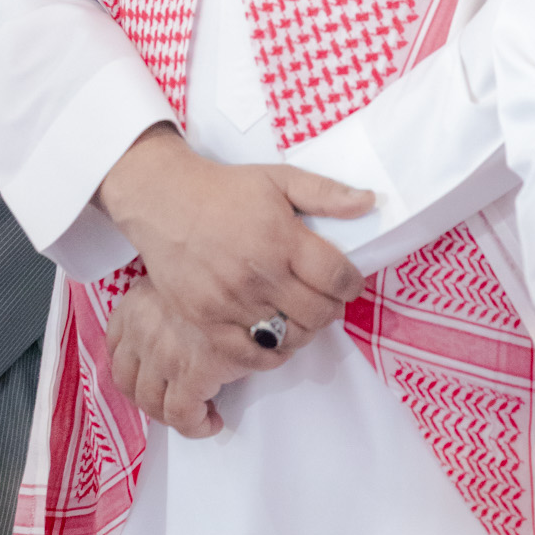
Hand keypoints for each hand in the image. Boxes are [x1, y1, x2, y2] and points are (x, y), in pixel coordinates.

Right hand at [96, 125, 373, 338]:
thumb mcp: (279, 178)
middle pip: (318, 313)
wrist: (165, 201)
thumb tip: (370, 203)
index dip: (352, 284)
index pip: (337, 277)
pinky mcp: (206, 320)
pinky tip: (275, 339)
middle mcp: (260, 274)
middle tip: (326, 300)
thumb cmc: (225, 190)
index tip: (349, 282)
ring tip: (301, 316)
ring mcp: (231, 302)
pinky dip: (270, 354)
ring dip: (304, 331)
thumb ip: (326, 193)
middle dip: (331, 309)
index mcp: (282, 238)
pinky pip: (249, 356)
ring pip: (288, 337)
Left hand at [105, 276, 311, 438]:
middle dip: (148, 396)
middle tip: (171, 401)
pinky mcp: (192, 374)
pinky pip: (182, 416)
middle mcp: (141, 328)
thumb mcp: (185, 280)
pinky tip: (211, 421)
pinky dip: (195, 426)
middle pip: (126, 380)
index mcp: (137, 302)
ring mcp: (163, 354)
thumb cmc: (228, 276)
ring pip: (150, 403)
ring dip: (169, 414)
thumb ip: (170, 303)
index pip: (115, 346)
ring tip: (194, 413)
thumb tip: (180, 330)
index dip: (132, 368)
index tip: (150, 376)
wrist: (258, 280)